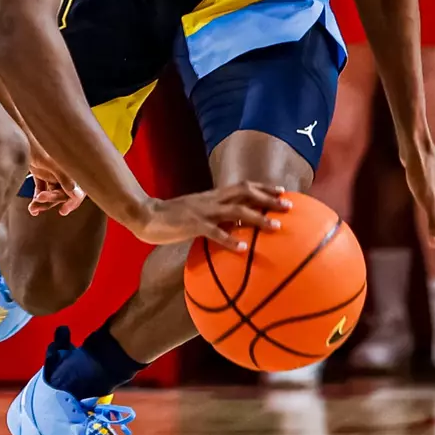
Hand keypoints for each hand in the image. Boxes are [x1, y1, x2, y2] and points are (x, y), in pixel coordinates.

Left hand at [26, 141, 83, 215]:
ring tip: (33, 208)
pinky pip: (42, 187)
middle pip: (62, 192)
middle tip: (39, 203)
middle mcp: (64, 169)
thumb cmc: (36, 143)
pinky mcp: (41, 171)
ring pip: (51, 191)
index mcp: (71, 166)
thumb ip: (65, 179)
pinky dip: (37, 196)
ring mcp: (52, 171)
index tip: (63, 211)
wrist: (19, 133)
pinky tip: (32, 204)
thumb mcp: (52, 163)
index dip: (73, 201)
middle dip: (51, 200)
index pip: (78, 188)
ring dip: (42, 201)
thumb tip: (77, 195)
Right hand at [130, 183, 290, 250]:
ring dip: (259, 218)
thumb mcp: (198, 211)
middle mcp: (213, 199)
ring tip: (276, 227)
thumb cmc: (172, 216)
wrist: (146, 214)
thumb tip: (236, 226)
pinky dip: (230, 239)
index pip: (243, 186)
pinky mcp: (193, 225)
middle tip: (289, 205)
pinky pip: (215, 232)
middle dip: (269, 198)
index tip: (283, 190)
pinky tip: (242, 248)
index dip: (264, 187)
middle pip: (246, 192)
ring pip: (237, 211)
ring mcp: (204, 211)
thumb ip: (216, 216)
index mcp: (213, 195)